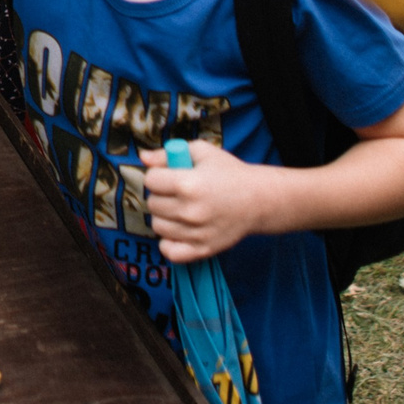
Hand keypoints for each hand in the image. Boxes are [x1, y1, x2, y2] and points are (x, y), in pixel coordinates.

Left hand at [139, 137, 271, 262]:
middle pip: (152, 204)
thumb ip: (168, 153)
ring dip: (164, 217)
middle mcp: (190, 210)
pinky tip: (179, 231)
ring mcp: (196, 232)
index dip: (157, 176)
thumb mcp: (202, 152)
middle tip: (175, 193)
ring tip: (180, 210)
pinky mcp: (202, 249)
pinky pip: (170, 251)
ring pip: (158, 226)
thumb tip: (144, 157)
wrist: (259, 200)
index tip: (168, 176)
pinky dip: (169, 242)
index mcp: (187, 184)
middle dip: (160, 196)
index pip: (150, 181)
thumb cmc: (230, 173)